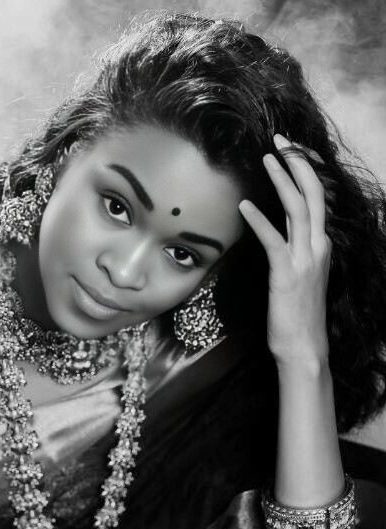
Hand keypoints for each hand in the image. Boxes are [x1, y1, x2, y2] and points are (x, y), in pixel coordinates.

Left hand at [239, 133, 331, 365]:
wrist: (305, 349)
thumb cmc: (298, 317)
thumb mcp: (301, 278)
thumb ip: (294, 254)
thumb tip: (279, 237)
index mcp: (321, 247)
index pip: (317, 200)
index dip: (305, 173)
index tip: (291, 152)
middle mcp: (318, 247)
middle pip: (313, 194)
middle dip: (298, 163)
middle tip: (281, 141)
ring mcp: (305, 260)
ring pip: (298, 209)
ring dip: (282, 180)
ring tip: (268, 158)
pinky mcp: (287, 274)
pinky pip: (274, 240)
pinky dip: (260, 220)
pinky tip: (245, 206)